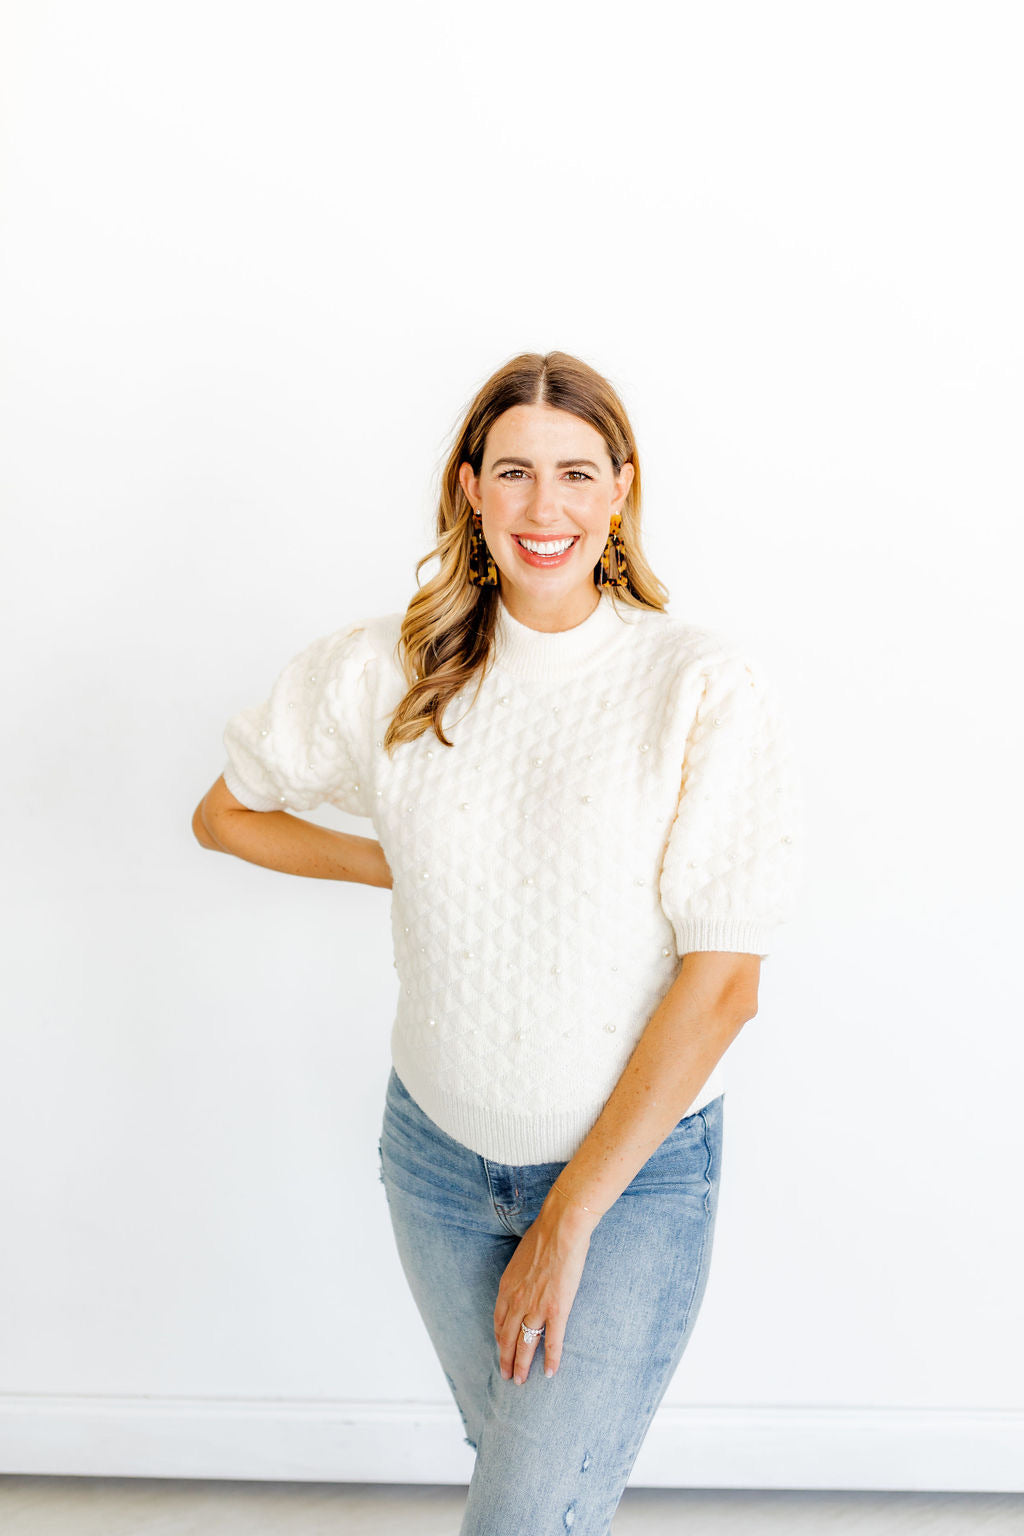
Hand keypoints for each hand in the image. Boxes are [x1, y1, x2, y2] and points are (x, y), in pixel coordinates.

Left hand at [493, 1199, 597, 1383]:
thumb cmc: (543, 1236)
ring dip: (522, 1366)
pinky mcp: (556, 1311)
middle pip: (507, 1338)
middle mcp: (517, 1301)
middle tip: (507, 1376)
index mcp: (507, 1287)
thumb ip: (520, 1274)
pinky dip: (550, 1359)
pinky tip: (549, 1373)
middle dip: (506, 1359)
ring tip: (521, 1381)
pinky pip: (552, 1342)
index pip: (498, 1320)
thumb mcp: (520, 1257)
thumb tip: (525, 1279)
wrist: (560, 1229)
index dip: (500, 1338)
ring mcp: (536, 1308)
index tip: (501, 1348)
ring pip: (525, 1345)